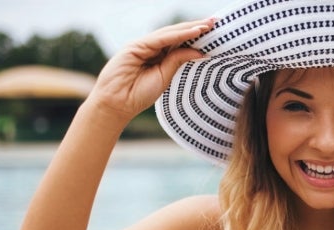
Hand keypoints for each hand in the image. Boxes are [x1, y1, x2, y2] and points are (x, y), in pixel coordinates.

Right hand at [87, 19, 214, 121]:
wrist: (117, 104)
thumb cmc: (139, 94)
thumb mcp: (165, 76)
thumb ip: (178, 61)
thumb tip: (200, 52)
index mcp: (158, 55)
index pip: (180, 42)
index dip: (196, 36)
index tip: (215, 31)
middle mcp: (151, 47)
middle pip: (177, 34)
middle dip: (196, 27)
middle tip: (216, 21)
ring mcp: (143, 45)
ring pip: (170, 33)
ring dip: (190, 28)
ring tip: (208, 25)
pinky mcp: (135, 46)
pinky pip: (161, 39)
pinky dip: (178, 35)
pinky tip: (193, 32)